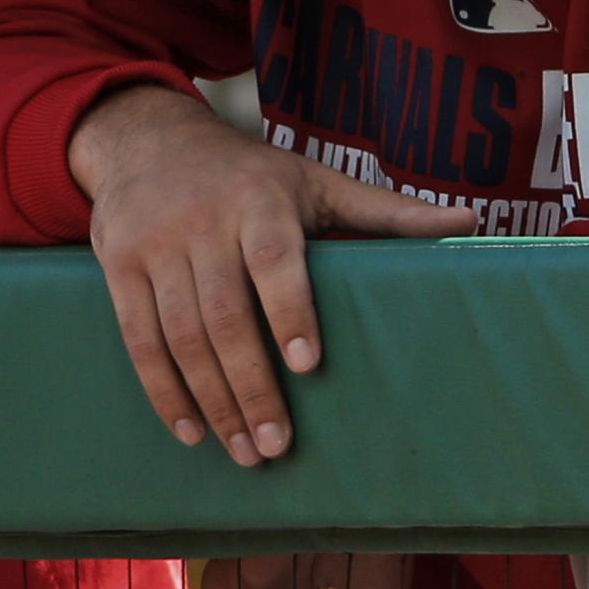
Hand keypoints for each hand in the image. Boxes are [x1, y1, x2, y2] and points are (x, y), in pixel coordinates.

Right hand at [70, 85, 475, 464]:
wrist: (145, 138)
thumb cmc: (248, 173)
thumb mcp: (315, 180)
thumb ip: (386, 210)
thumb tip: (472, 224)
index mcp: (259, 200)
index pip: (274, 260)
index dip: (289, 311)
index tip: (308, 364)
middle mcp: (201, 220)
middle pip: (223, 314)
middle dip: (250, 386)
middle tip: (275, 446)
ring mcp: (154, 244)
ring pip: (180, 335)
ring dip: (211, 400)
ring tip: (243, 450)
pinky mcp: (117, 264)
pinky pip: (138, 337)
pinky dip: (163, 390)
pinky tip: (190, 429)